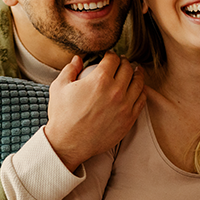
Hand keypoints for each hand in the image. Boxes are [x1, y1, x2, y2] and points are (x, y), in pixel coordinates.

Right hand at [45, 52, 145, 170]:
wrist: (69, 143)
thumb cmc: (62, 115)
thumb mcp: (59, 87)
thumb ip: (70, 69)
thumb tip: (78, 59)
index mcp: (99, 79)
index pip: (113, 59)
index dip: (111, 55)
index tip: (109, 57)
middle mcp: (116, 91)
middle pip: (128, 68)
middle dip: (124, 62)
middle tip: (121, 63)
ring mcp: (125, 106)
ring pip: (139, 83)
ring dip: (137, 74)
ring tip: (135, 72)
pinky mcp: (129, 119)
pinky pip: (141, 100)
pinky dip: (141, 91)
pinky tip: (138, 89)